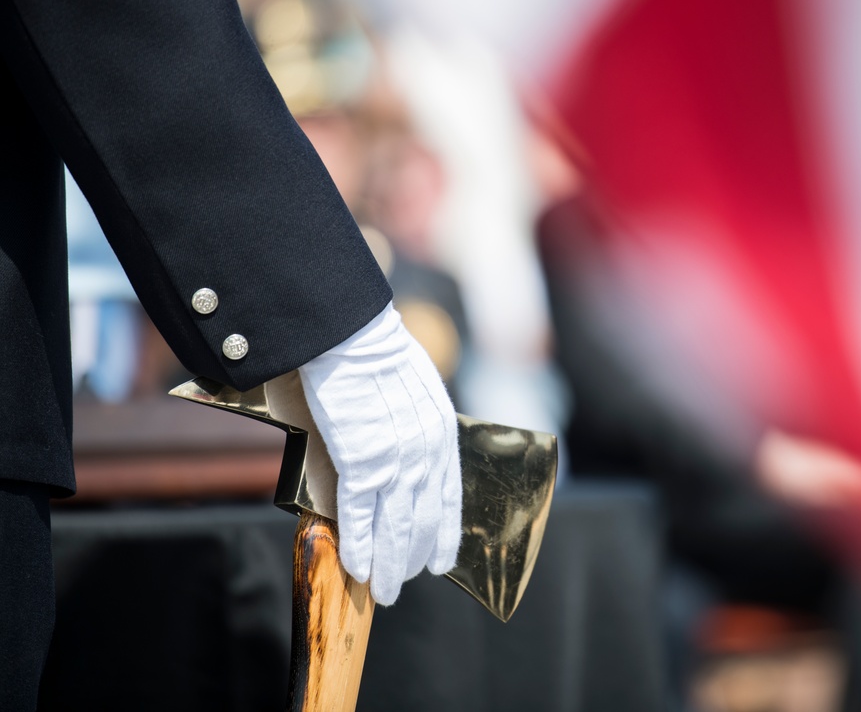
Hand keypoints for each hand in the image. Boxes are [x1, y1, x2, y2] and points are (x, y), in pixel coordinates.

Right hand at [298, 304, 461, 603]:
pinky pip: (361, 516)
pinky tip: (355, 567)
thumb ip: (412, 424)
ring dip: (387, 564)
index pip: (449, 496)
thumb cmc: (372, 351)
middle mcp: (426, 452)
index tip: (439, 561)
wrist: (350, 331)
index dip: (443, 533)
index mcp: (440, 432)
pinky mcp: (362, 461)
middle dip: (411, 557)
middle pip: (423, 519)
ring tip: (381, 591)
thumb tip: (399, 451)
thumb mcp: (413, 388)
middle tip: (399, 583)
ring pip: (395, 527)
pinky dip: (359, 545)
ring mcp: (396, 459)